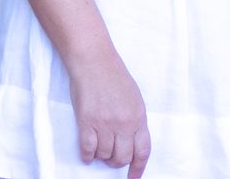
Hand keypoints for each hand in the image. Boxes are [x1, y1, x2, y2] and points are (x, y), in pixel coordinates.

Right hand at [68, 53, 150, 177]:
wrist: (95, 62)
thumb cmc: (114, 77)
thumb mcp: (134, 98)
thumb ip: (134, 120)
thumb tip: (130, 140)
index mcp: (139, 117)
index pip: (143, 150)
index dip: (138, 167)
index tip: (133, 177)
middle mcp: (124, 123)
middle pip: (122, 157)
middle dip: (116, 162)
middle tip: (111, 158)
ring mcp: (105, 124)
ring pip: (104, 155)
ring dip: (101, 157)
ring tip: (99, 150)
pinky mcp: (86, 122)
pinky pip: (87, 149)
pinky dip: (87, 155)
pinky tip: (87, 154)